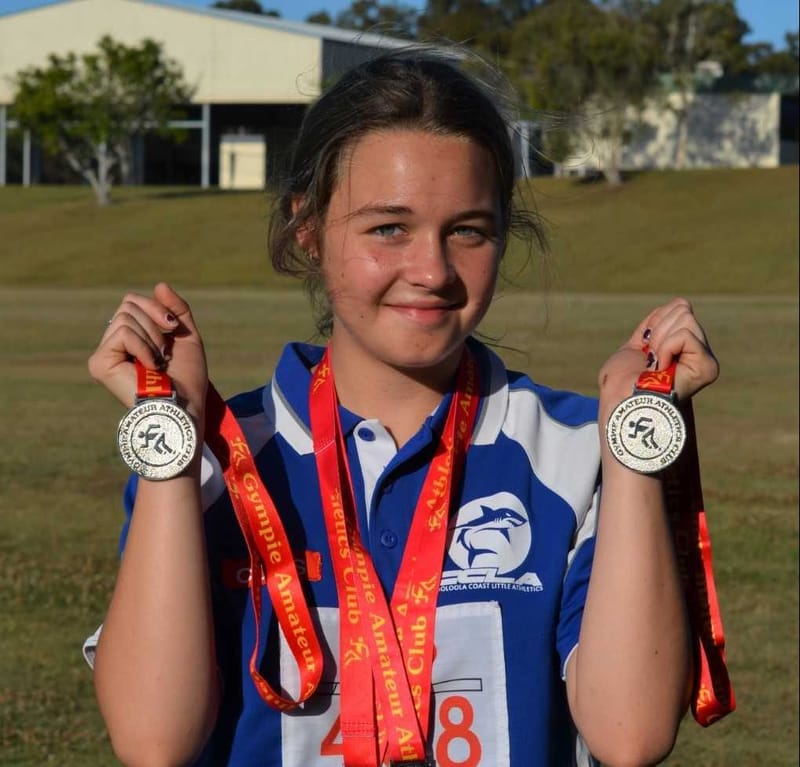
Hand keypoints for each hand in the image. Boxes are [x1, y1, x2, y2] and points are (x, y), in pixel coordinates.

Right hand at [88, 283, 207, 421]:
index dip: (157, 308)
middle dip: (156, 323)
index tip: (174, 328)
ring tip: (159, 361)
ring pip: (125, 317)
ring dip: (153, 338)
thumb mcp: (186, 336)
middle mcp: (114, 345)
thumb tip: (159, 284)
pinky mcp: (99, 364)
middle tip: (166, 350)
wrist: (185, 405)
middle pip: (128, 305)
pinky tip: (151, 366)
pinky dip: (144, 347)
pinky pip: (123, 333)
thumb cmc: (188, 378)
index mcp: (132, 338)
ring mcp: (104, 354)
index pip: (133, 302)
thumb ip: (176, 310)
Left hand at [598, 297, 718, 405]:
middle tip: (650, 359)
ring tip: (655, 365)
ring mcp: (705, 360)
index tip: (645, 348)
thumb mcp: (637, 343)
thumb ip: (657, 324)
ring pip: (685, 317)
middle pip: (683, 309)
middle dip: (657, 331)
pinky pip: (685, 335)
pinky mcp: (707, 367)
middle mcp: (699, 353)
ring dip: (659, 340)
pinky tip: (661, 368)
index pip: (680, 306)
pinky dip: (666, 347)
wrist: (622, 402)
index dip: (654, 322)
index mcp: (683, 347)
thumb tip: (682, 304)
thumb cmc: (621, 381)